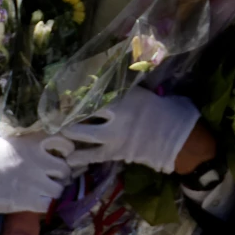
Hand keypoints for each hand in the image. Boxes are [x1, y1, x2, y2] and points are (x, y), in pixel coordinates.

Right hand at [0, 133, 73, 214]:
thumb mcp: (1, 141)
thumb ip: (21, 141)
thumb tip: (29, 142)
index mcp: (31, 142)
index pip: (64, 142)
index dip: (66, 150)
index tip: (61, 154)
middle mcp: (38, 161)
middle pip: (64, 168)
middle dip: (60, 174)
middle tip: (52, 177)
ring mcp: (36, 182)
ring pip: (60, 188)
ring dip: (54, 190)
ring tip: (45, 191)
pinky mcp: (30, 200)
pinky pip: (50, 204)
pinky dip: (47, 205)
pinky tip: (39, 202)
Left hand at [61, 87, 202, 174]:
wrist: (179, 138)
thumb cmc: (160, 110)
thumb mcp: (140, 92)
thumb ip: (120, 87)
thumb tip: (99, 77)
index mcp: (123, 98)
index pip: (93, 94)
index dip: (76, 94)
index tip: (64, 93)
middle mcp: (116, 116)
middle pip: (83, 112)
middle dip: (67, 112)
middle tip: (55, 112)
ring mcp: (115, 135)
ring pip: (84, 134)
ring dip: (69, 133)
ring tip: (57, 131)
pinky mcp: (116, 152)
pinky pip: (93, 155)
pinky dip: (80, 156)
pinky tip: (68, 157)